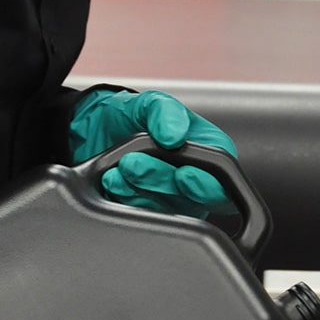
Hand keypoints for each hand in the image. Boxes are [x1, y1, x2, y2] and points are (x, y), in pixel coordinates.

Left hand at [68, 88, 237, 218]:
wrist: (97, 131)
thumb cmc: (136, 119)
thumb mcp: (151, 103)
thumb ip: (166, 112)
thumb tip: (174, 134)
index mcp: (210, 157)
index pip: (222, 183)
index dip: (206, 185)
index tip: (183, 174)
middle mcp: (195, 184)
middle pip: (190, 200)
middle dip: (160, 181)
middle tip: (134, 163)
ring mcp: (171, 202)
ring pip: (162, 209)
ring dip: (138, 188)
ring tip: (120, 166)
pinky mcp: (146, 213)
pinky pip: (139, 216)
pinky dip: (124, 197)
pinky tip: (113, 179)